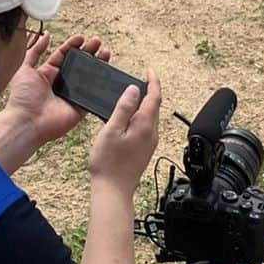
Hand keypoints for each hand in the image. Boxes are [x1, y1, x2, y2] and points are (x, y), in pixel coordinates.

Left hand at [3, 35, 110, 148]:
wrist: (27, 122)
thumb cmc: (22, 98)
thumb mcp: (24, 68)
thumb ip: (35, 51)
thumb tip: (46, 35)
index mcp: (48, 73)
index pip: (64, 55)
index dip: (73, 45)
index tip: (82, 38)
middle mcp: (61, 83)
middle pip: (79, 63)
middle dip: (89, 52)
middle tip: (97, 42)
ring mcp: (72, 95)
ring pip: (88, 77)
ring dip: (97, 64)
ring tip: (106, 53)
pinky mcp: (80, 107)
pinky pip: (92, 95)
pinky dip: (100, 86)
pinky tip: (107, 73)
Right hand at [88, 71, 161, 197]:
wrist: (113, 192)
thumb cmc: (109, 164)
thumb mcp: (112, 130)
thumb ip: (123, 108)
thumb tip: (133, 89)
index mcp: (145, 125)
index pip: (154, 97)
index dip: (153, 82)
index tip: (149, 71)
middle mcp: (151, 134)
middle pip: (154, 106)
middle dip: (149, 91)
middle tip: (140, 79)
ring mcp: (149, 143)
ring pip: (150, 117)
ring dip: (145, 104)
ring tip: (132, 96)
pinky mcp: (144, 151)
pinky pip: (146, 127)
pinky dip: (140, 116)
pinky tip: (128, 118)